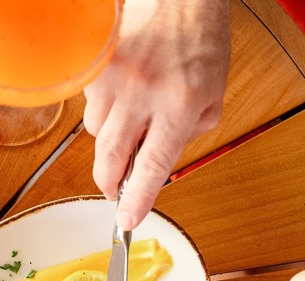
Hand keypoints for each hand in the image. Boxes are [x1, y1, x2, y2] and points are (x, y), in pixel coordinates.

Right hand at [83, 0, 230, 229]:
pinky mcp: (94, 71)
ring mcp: (113, 82)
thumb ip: (188, 130)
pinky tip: (124, 91)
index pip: (152, 166)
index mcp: (179, 104)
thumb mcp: (213, 90)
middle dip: (110, 184)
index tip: (127, 220)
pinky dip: (106, 110)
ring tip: (131, 119)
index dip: (138, 198)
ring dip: (111, 139)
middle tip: (115, 192)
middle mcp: (142, 95)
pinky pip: (92, 106)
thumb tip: (158, 159)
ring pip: (97, 134)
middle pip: (112, 159)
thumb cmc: (198, 36)